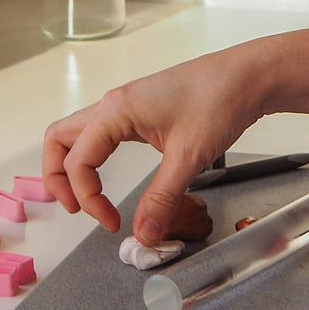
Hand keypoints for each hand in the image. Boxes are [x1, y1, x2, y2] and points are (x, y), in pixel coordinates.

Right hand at [42, 52, 263, 244]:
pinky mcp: (140, 110)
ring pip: (77, 134)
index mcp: (116, 110)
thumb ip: (162, 198)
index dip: (88, 198)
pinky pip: (100, 133)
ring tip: (85, 196)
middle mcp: (113, 105)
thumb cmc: (220, 99)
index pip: (78, 161)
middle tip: (77, 209)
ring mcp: (125, 106)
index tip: (111, 222)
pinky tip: (108, 174)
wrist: (248, 76)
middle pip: (60, 139)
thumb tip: (144, 233)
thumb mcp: (189, 156)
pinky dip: (93, 156)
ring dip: (73, 165)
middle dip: (59, 178)